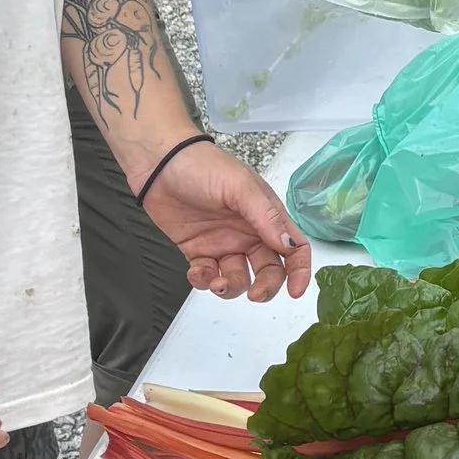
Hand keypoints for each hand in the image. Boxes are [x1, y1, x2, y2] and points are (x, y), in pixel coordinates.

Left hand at [141, 142, 312, 303]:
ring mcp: (223, 244)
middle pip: (269, 270)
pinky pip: (208, 276)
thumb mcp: (240, 187)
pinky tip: (197, 271)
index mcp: (266, 216)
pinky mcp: (198, 251)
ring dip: (232, 287)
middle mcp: (248, 233)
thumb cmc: (204, 166)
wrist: (159, 164)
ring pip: (238, 279)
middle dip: (266, 287)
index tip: (295, 291)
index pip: (294, 247)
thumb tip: (289, 245)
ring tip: (217, 282)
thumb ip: (266, 217)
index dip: (299, 270)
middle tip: (255, 294)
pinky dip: (204, 281)